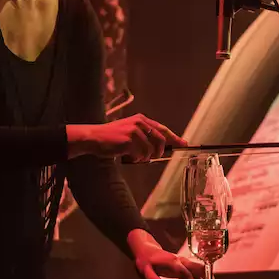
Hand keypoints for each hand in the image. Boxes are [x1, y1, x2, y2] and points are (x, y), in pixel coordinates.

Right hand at [67, 114, 186, 161]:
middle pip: (160, 140)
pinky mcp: (129, 140)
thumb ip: (145, 136)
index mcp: (141, 119)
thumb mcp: (130, 131)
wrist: (94, 138)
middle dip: (158, 152)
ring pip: (150, 150)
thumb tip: (161, 148)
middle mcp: (140, 123)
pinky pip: (140, 155)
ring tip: (134, 156)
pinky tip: (128, 156)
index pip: (163, 129)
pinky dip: (136, 159)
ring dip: (144, 157)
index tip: (183, 144)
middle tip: (152, 157)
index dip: (174, 137)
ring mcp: (135, 131)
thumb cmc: (112, 138)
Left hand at [127, 229, 203, 278]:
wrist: (146, 250)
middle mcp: (181, 261)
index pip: (187, 273)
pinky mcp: (182, 267)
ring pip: (199, 270)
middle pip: (199, 269)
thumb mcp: (146, 271)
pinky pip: (194, 274)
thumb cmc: (145, 260)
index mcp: (173, 262)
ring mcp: (183, 263)